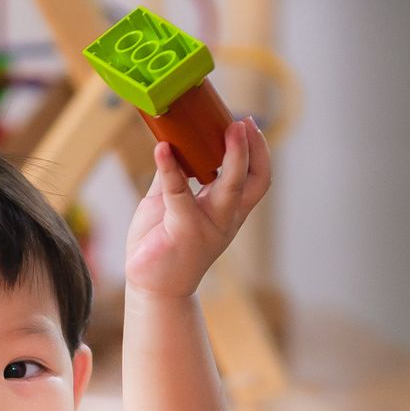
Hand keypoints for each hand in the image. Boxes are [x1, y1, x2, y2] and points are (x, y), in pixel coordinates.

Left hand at [124, 118, 270, 298]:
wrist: (151, 287)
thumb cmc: (161, 245)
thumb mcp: (169, 205)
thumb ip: (175, 178)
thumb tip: (171, 144)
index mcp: (228, 211)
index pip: (256, 179)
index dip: (258, 152)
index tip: (248, 125)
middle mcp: (225, 219)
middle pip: (253, 182)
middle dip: (252, 150)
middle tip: (242, 123)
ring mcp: (208, 227)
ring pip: (230, 188)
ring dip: (232, 157)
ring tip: (224, 128)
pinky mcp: (184, 233)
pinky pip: (180, 195)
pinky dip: (170, 168)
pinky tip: (162, 150)